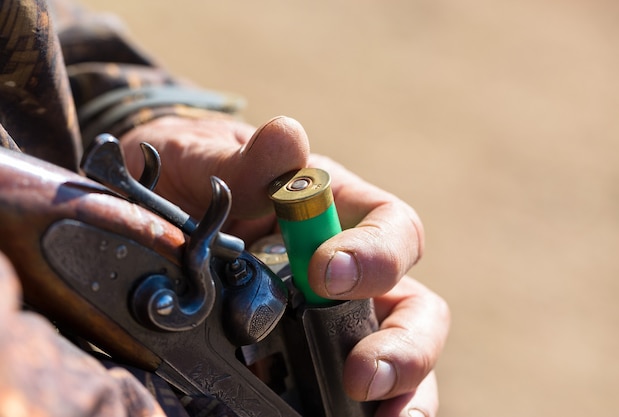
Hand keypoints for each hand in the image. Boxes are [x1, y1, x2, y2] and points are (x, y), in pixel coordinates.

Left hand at [120, 113, 449, 415]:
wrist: (153, 207)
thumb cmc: (191, 173)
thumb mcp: (206, 159)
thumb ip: (246, 160)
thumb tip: (288, 137)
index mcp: (339, 212)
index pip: (392, 228)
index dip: (376, 254)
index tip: (324, 275)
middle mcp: (351, 270)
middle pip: (415, 307)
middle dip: (405, 345)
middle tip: (362, 375)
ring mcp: (333, 319)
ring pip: (398, 358)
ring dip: (402, 393)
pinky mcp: (303, 358)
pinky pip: (343, 391)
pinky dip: (357, 412)